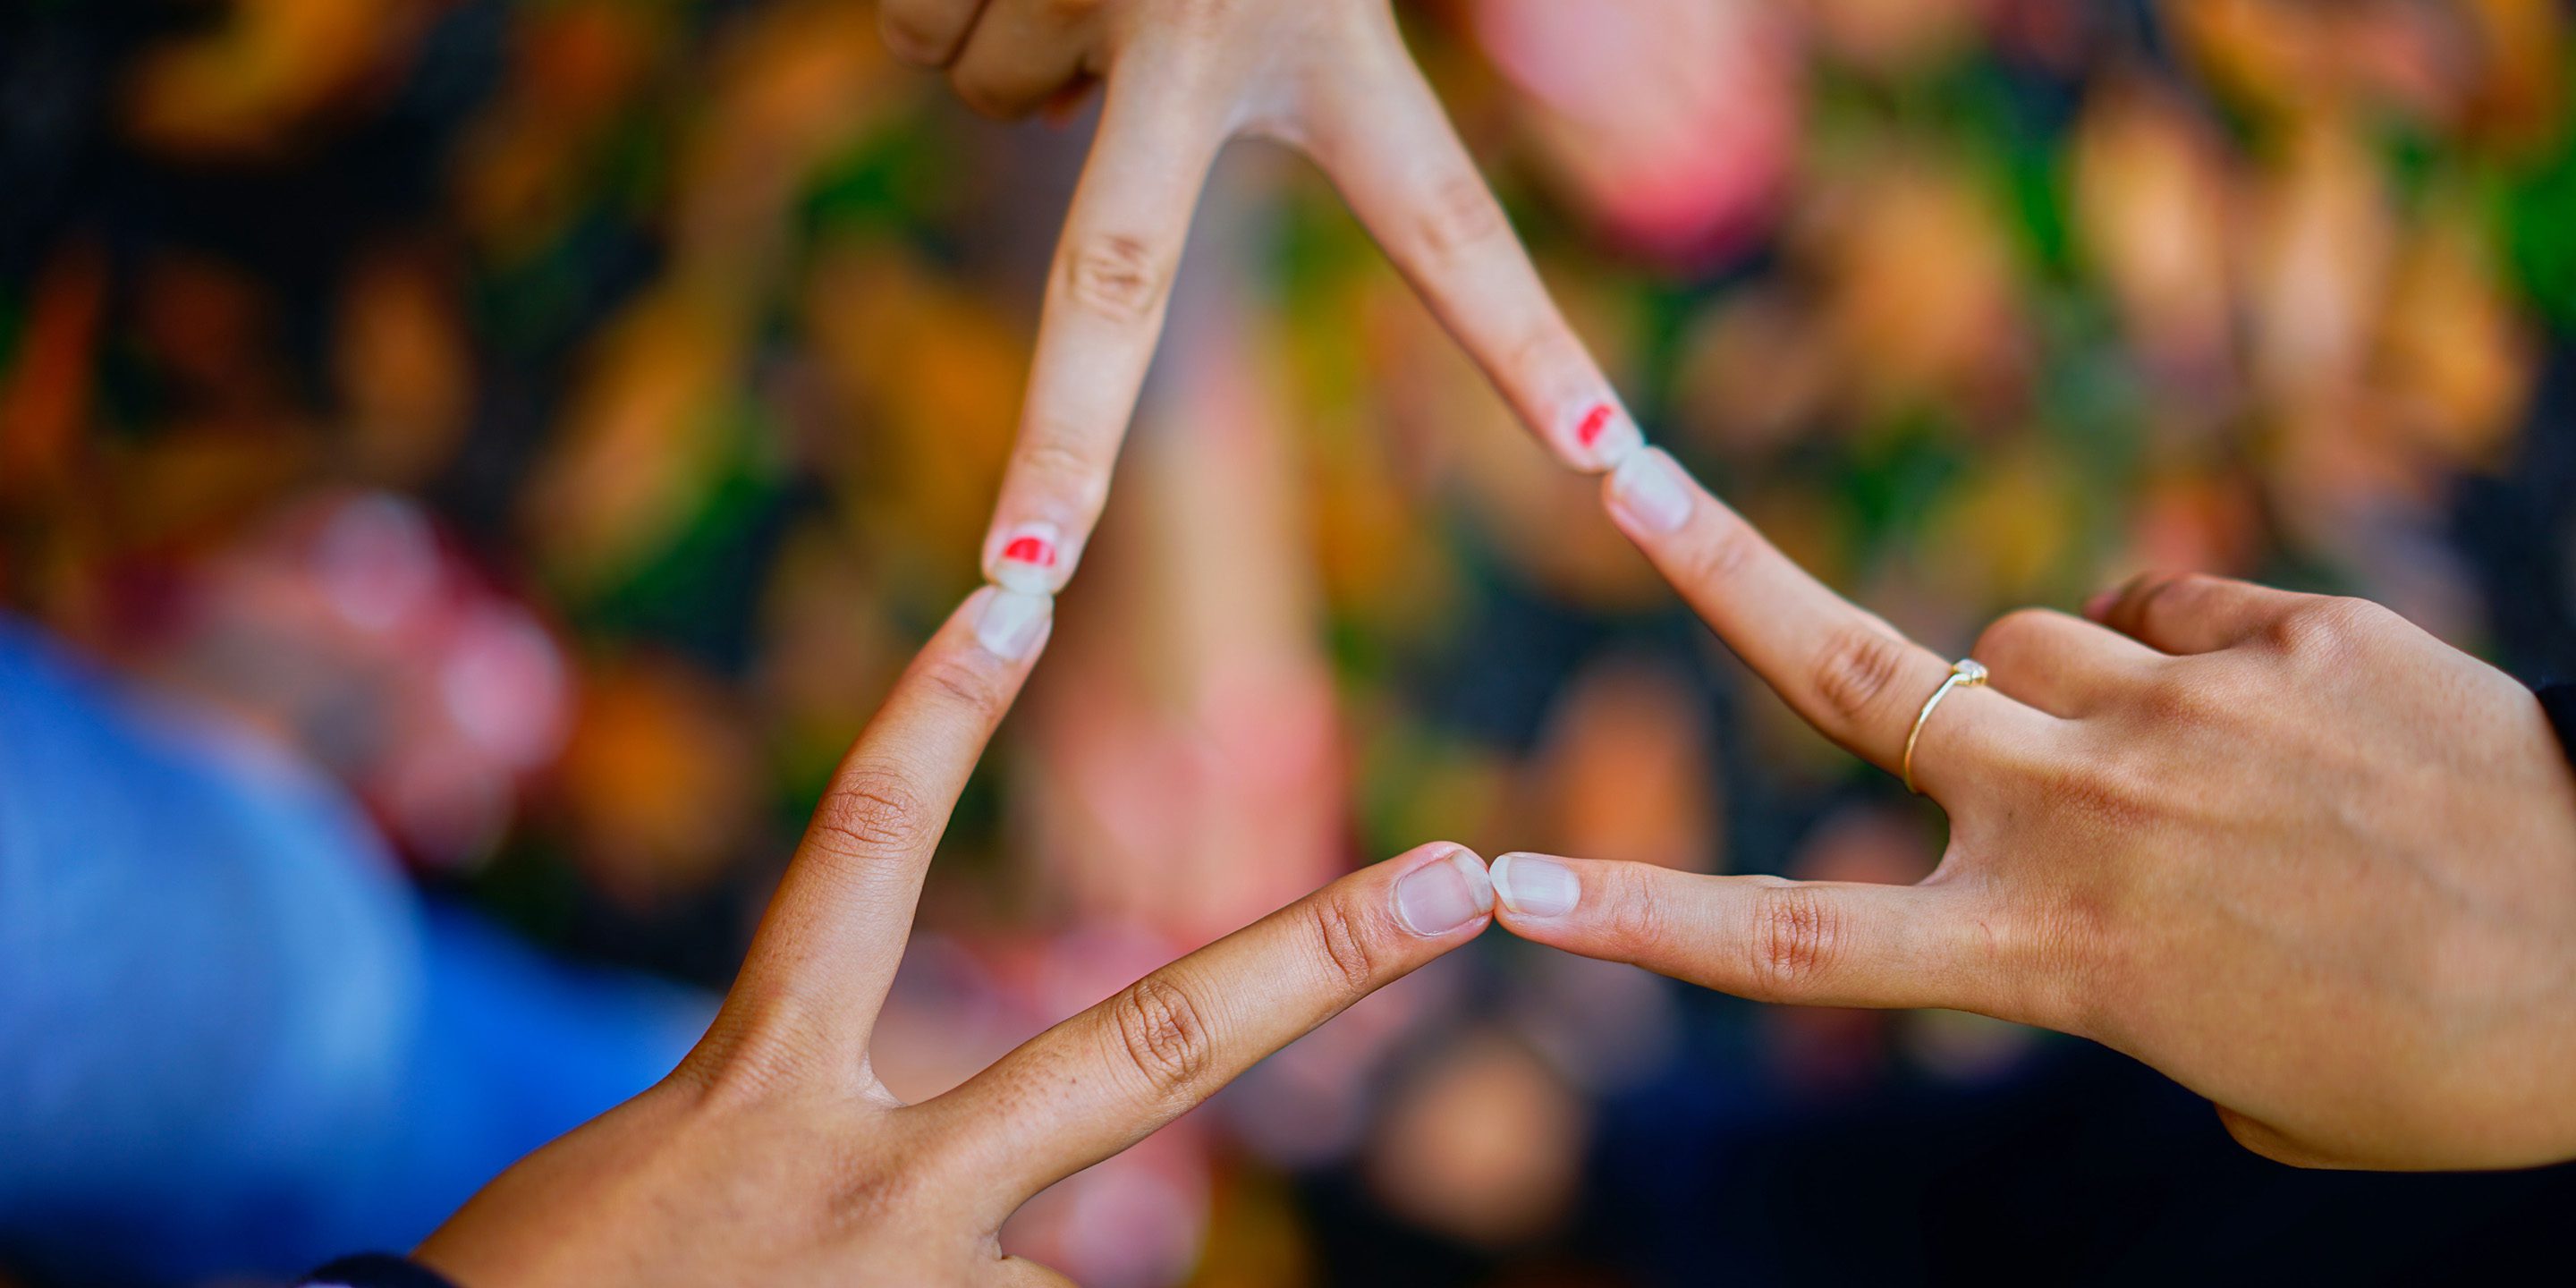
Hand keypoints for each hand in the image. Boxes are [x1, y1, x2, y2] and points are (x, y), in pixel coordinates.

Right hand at [414, 588, 1496, 1285]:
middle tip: (1468, 881)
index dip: (934, 713)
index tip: (1015, 594)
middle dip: (1321, 959)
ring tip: (841, 1272)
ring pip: (1071, 1267)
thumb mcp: (682, 1166)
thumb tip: (986, 1194)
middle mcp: (864, 1175)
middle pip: (1141, 1048)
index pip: (859, 852)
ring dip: (990, 1280)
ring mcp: (918, 1287)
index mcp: (757, 1086)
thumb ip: (822, 1125)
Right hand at [875, 0, 1637, 594]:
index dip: (1521, 344)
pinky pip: (925, 37)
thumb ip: (1411, 26)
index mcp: (1330, 28)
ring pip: (994, 95)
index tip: (1610, 464)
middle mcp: (1199, 29)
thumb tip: (1214, 111)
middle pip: (1113, 281)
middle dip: (1059, 453)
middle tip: (1019, 587)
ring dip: (1017, 30)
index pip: (1447, 217)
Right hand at [1487, 447, 2575, 1170]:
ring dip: (2057, 684)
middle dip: (1706, 565)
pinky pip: (2165, 607)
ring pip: (2024, 636)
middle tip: (1607, 466)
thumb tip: (2086, 821)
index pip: (1796, 945)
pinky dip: (2186, 655)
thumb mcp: (2224, 1064)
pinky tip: (2282, 718)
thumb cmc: (2427, 1056)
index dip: (1640, 920)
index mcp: (2050, 956)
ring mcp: (2178, 708)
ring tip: (2181, 759)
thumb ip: (2106, 949)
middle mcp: (2081, 815)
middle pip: (1845, 672)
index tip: (1509, 894)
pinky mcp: (2284, 632)